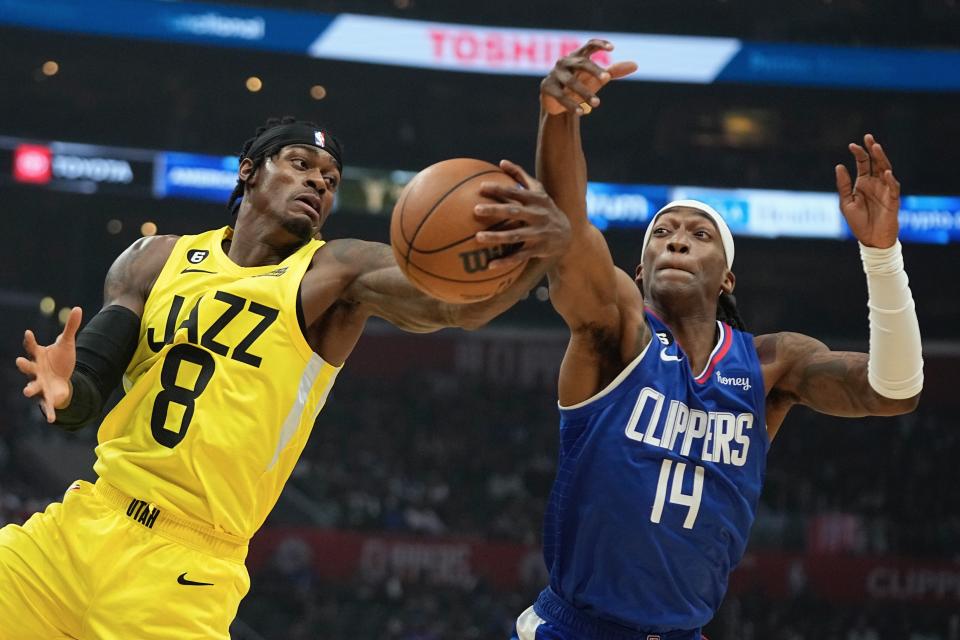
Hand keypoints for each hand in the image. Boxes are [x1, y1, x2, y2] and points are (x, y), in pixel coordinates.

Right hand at [15, 306, 81, 422]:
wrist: (64, 378)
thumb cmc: (61, 359)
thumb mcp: (67, 343)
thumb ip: (71, 327)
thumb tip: (78, 308)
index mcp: (39, 356)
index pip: (32, 347)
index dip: (30, 340)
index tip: (29, 332)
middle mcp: (36, 370)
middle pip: (27, 367)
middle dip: (23, 365)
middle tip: (19, 361)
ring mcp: (40, 384)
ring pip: (32, 386)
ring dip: (29, 389)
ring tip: (26, 391)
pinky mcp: (48, 396)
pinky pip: (47, 405)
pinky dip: (49, 412)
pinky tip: (52, 420)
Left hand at [472, 160, 571, 270]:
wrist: (568, 234)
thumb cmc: (546, 208)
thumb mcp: (538, 191)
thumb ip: (520, 175)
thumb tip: (501, 162)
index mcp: (535, 200)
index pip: (515, 192)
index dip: (499, 189)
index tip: (481, 187)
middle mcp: (537, 215)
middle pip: (514, 212)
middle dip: (495, 210)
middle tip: (475, 210)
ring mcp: (537, 233)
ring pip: (515, 236)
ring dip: (497, 237)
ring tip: (478, 238)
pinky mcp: (537, 250)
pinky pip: (519, 256)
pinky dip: (505, 261)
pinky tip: (490, 265)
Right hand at [540, 39, 637, 115]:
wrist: (556, 101)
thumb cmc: (579, 84)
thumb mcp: (596, 78)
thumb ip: (614, 71)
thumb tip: (635, 65)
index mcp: (578, 56)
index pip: (589, 45)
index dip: (599, 44)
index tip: (612, 49)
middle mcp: (565, 62)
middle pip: (581, 63)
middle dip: (593, 70)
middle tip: (606, 79)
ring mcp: (555, 74)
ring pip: (571, 82)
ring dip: (584, 93)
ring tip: (597, 103)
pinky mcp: (547, 87)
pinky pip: (560, 96)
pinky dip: (571, 104)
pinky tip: (582, 112)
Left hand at [835, 134, 900, 248]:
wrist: (870, 240)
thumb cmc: (858, 222)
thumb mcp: (846, 202)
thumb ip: (843, 185)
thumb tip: (839, 166)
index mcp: (863, 183)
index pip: (863, 164)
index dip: (859, 153)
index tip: (851, 145)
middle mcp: (875, 183)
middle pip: (876, 162)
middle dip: (872, 150)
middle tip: (868, 137)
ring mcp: (885, 190)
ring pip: (886, 170)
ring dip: (882, 159)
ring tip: (876, 148)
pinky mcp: (893, 200)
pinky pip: (893, 188)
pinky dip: (890, 181)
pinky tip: (886, 173)